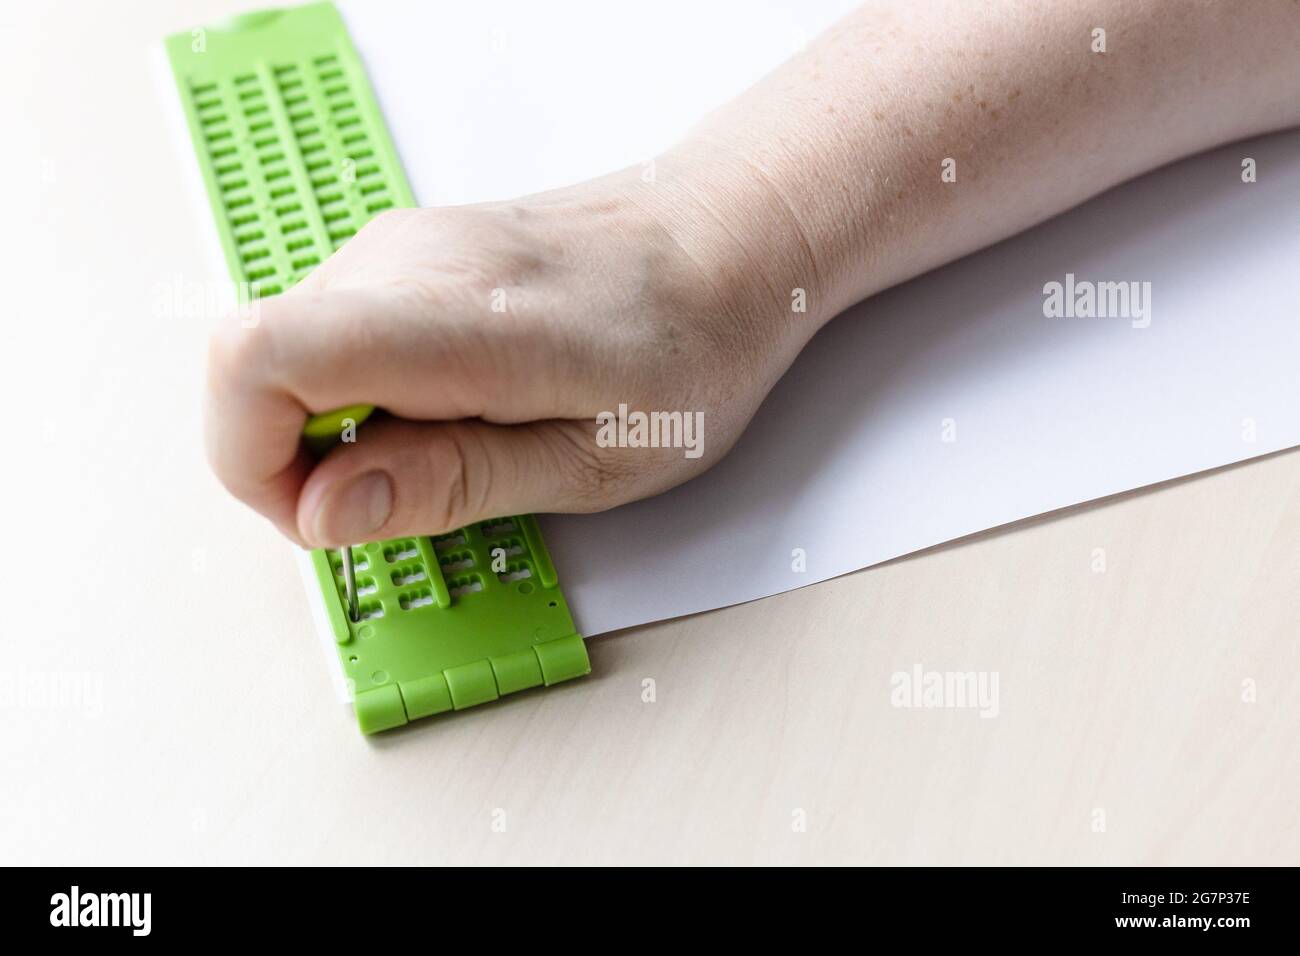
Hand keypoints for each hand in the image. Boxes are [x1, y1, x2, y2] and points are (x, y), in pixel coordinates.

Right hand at [204, 173, 811, 547]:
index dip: (251, 462)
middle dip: (300, 464)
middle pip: (254, 367)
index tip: (327, 516)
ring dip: (338, 428)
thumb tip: (322, 511)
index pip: (259, 359)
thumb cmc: (688, 352)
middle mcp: (407, 262)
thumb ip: (449, 484)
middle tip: (415, 493)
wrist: (723, 244)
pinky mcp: (404, 253)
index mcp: (459, 320)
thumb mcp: (589, 462)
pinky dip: (361, 392)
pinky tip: (453, 405)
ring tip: (459, 442)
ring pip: (286, 355)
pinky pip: (330, 334)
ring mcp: (399, 247)